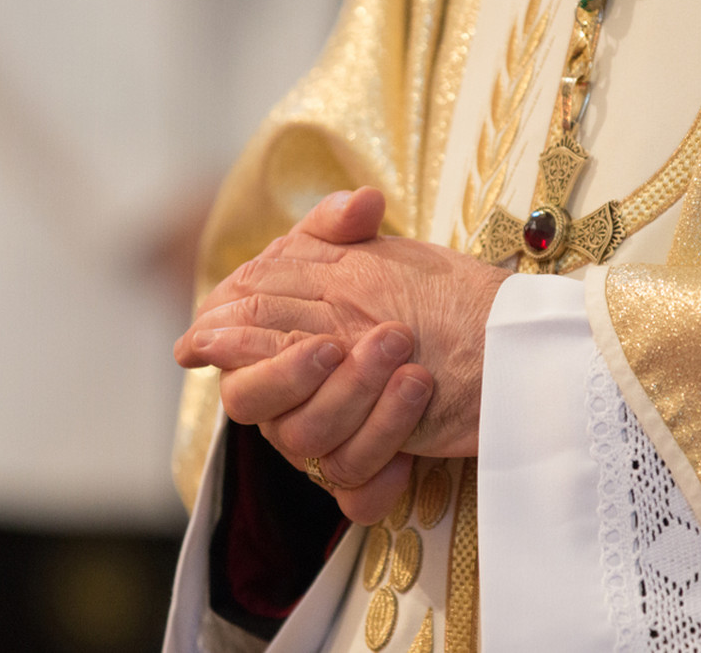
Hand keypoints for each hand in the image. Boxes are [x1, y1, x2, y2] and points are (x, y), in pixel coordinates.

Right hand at [176, 188, 509, 520]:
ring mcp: (321, 440)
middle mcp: (284, 398)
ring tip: (415, 374)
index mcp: (266, 344)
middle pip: (253, 406)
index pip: (229, 355)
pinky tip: (414, 458)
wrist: (471, 343)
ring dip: (363, 410)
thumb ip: (343, 222)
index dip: (250, 351)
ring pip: (312, 449)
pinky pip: (356, 496)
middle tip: (354, 345)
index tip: (316, 338)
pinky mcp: (365, 473)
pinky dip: (382, 479)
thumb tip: (364, 203)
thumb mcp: (367, 250)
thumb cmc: (399, 292)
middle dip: (299, 376)